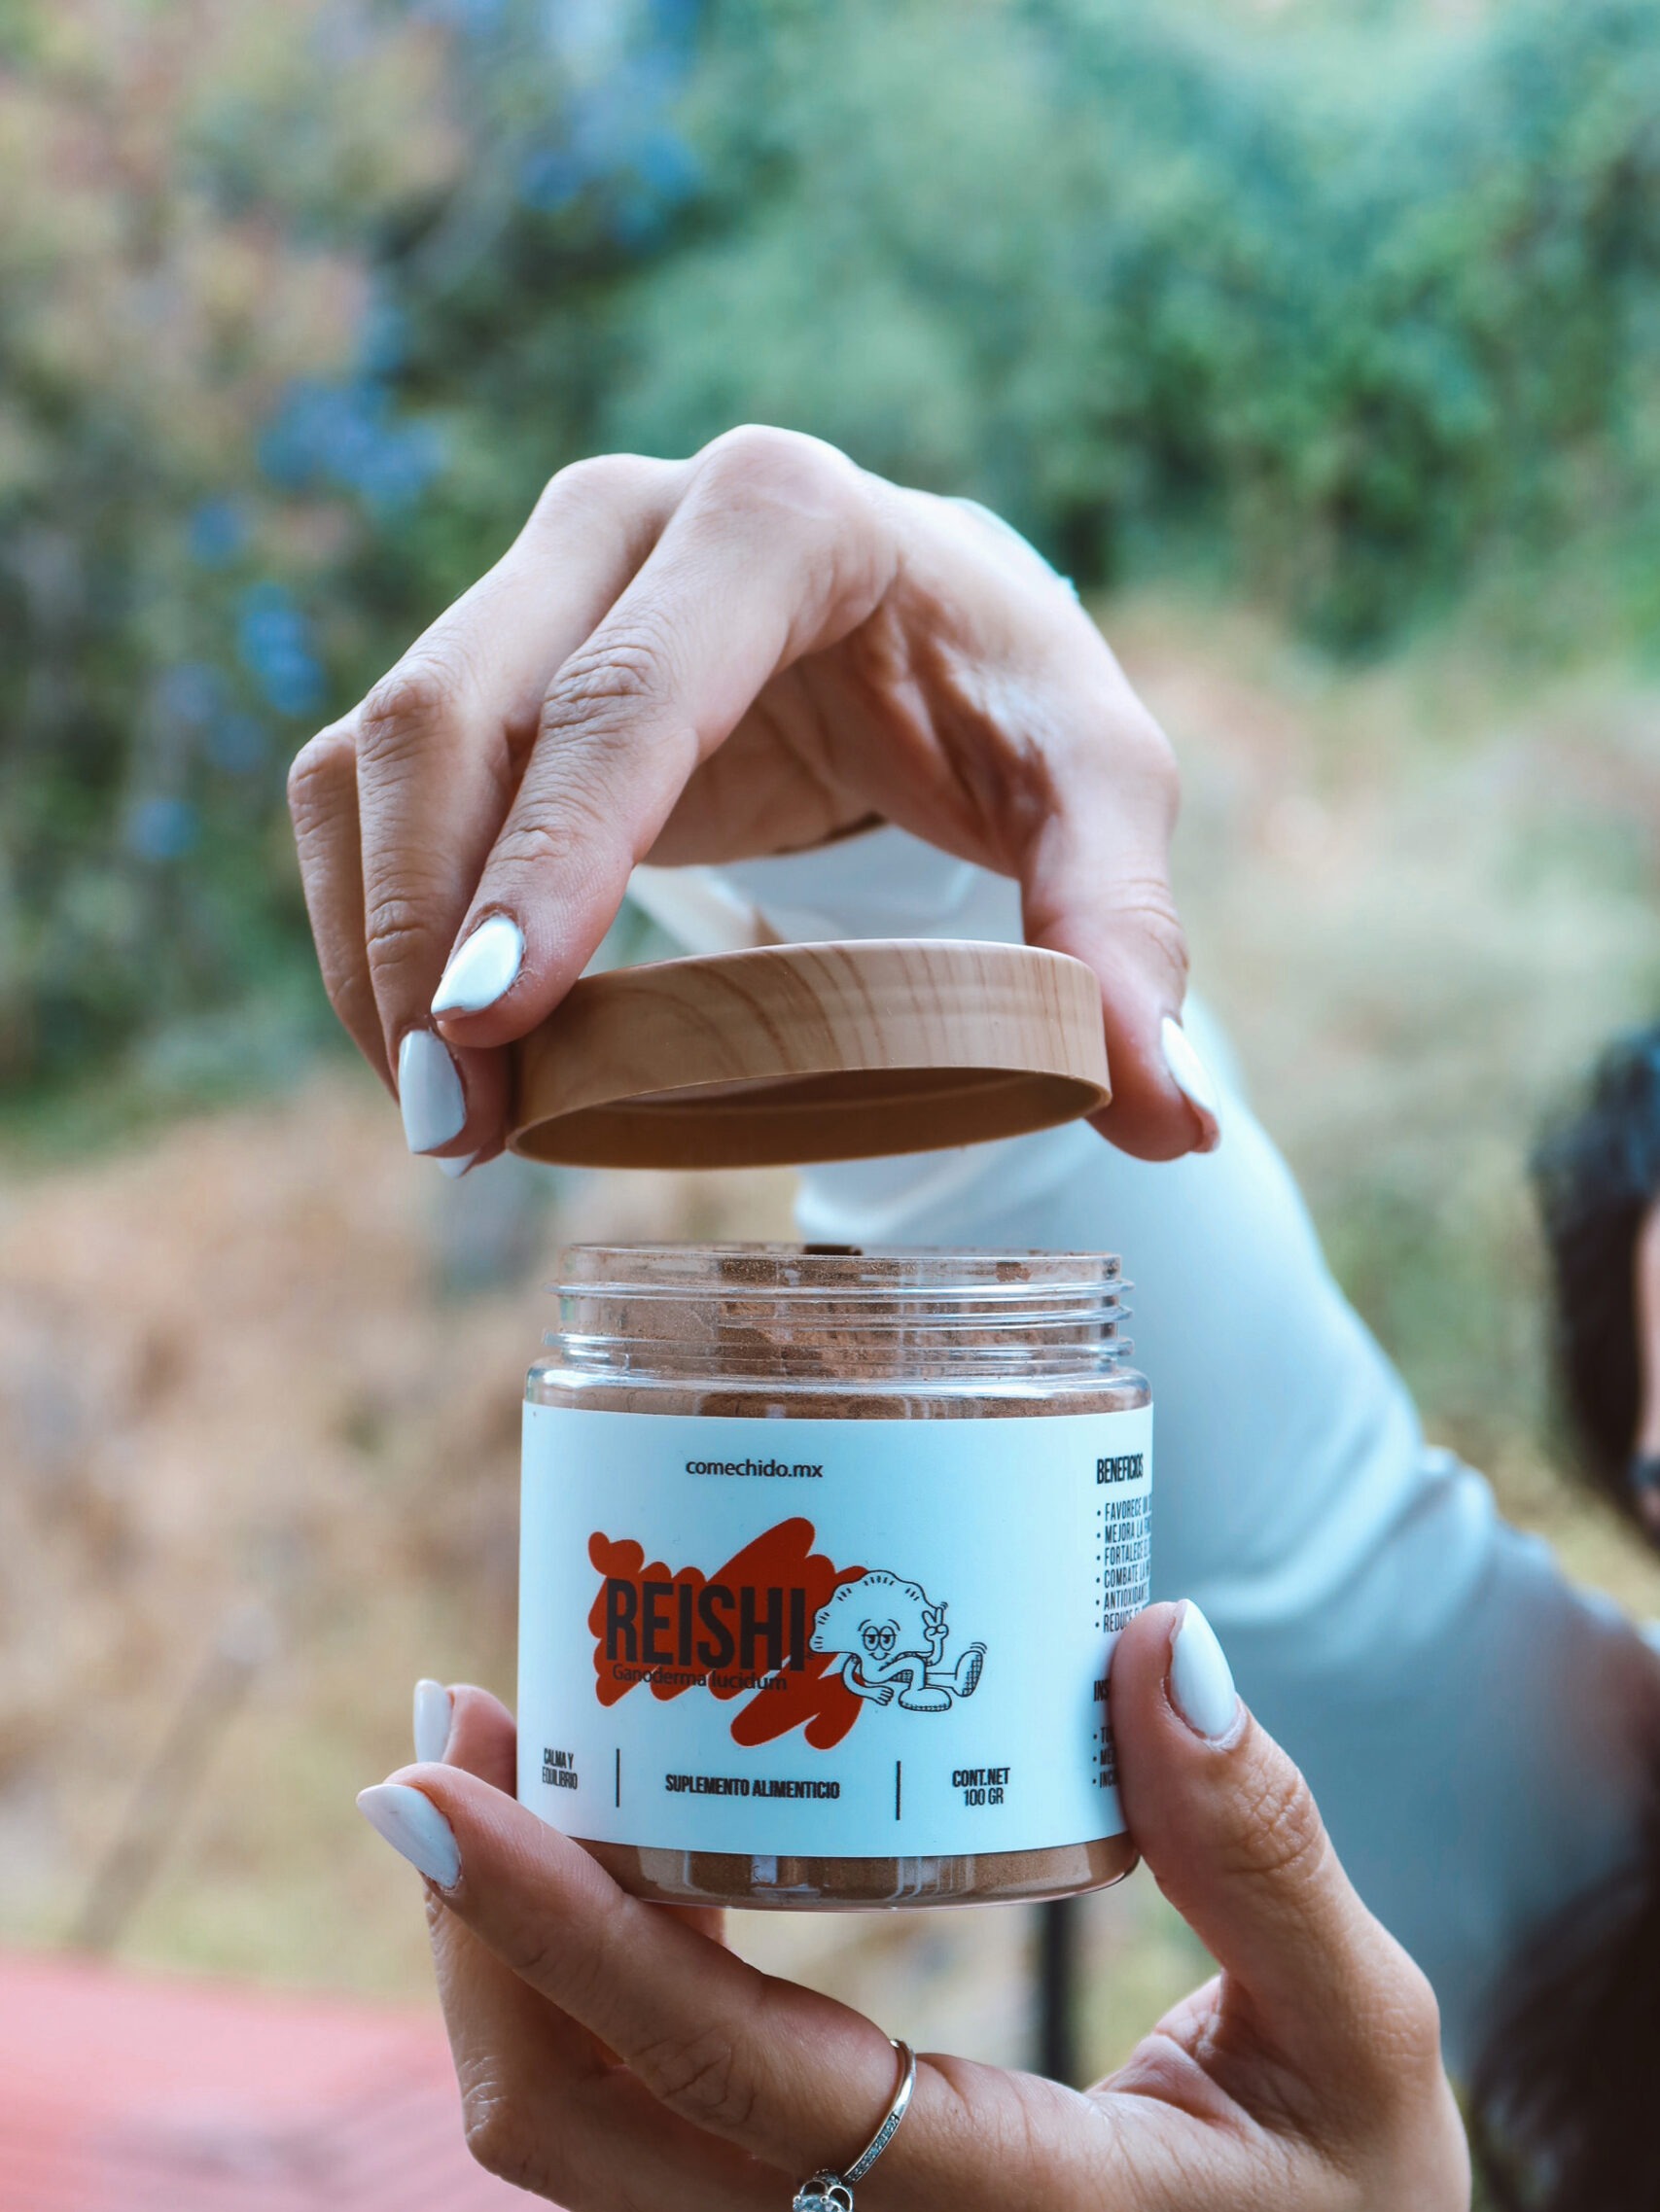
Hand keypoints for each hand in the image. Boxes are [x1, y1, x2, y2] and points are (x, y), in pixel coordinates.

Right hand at [288, 426, 1204, 1170]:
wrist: (915, 619)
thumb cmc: (1001, 698)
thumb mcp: (1094, 785)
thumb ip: (1118, 930)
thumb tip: (1170, 1117)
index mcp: (782, 517)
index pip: (634, 688)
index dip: (556, 858)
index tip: (502, 1020)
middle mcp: (623, 519)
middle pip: (459, 712)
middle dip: (430, 928)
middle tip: (458, 1125)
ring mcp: (529, 580)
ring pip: (380, 751)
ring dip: (375, 940)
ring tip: (440, 1122)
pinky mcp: (477, 659)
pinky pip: (362, 784)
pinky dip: (366, 921)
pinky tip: (425, 1052)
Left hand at [358, 1604, 1468, 2211]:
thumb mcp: (1366, 2036)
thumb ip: (1267, 1849)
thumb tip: (1164, 1645)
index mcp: (1008, 2207)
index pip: (726, 2070)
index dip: (559, 1926)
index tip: (442, 1782)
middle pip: (571, 2121)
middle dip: (472, 1925)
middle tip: (449, 1723)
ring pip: (575, 2126)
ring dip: (500, 1945)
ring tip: (494, 1747)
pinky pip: (635, 2109)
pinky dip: (573, 1974)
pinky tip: (594, 1840)